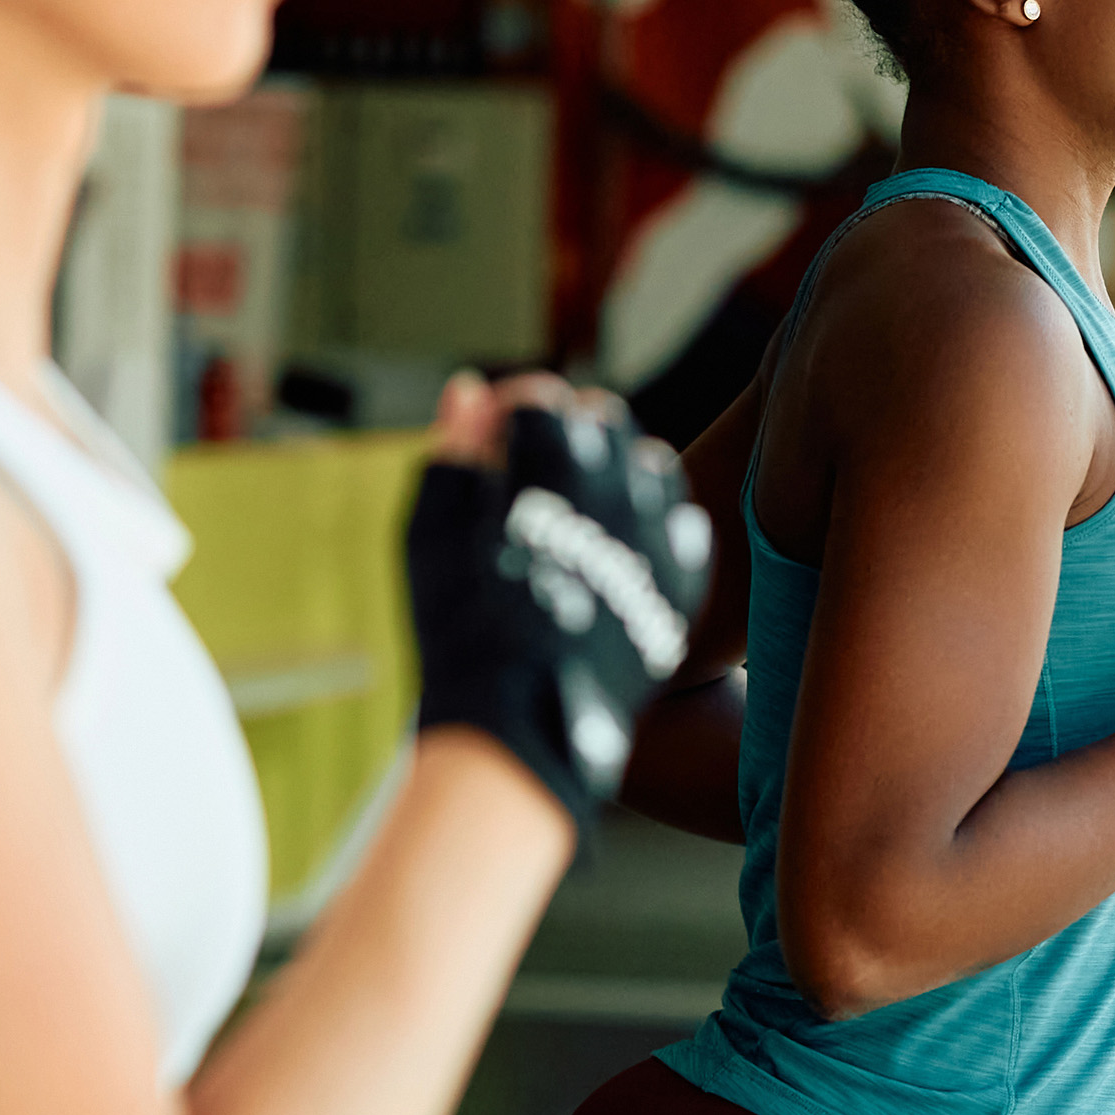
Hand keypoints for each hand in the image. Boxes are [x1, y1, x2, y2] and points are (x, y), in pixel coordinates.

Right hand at [407, 376, 713, 828]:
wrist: (516, 725)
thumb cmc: (457, 625)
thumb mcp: (431, 528)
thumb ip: (456, 448)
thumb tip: (470, 389)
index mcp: (552, 458)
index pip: (542, 399)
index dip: (511, 412)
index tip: (491, 440)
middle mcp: (619, 484)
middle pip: (604, 423)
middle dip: (566, 435)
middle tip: (530, 476)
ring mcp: (659, 534)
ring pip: (652, 468)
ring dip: (615, 473)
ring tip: (575, 513)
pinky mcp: (683, 584)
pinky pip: (681, 524)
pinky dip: (650, 524)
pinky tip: (613, 550)